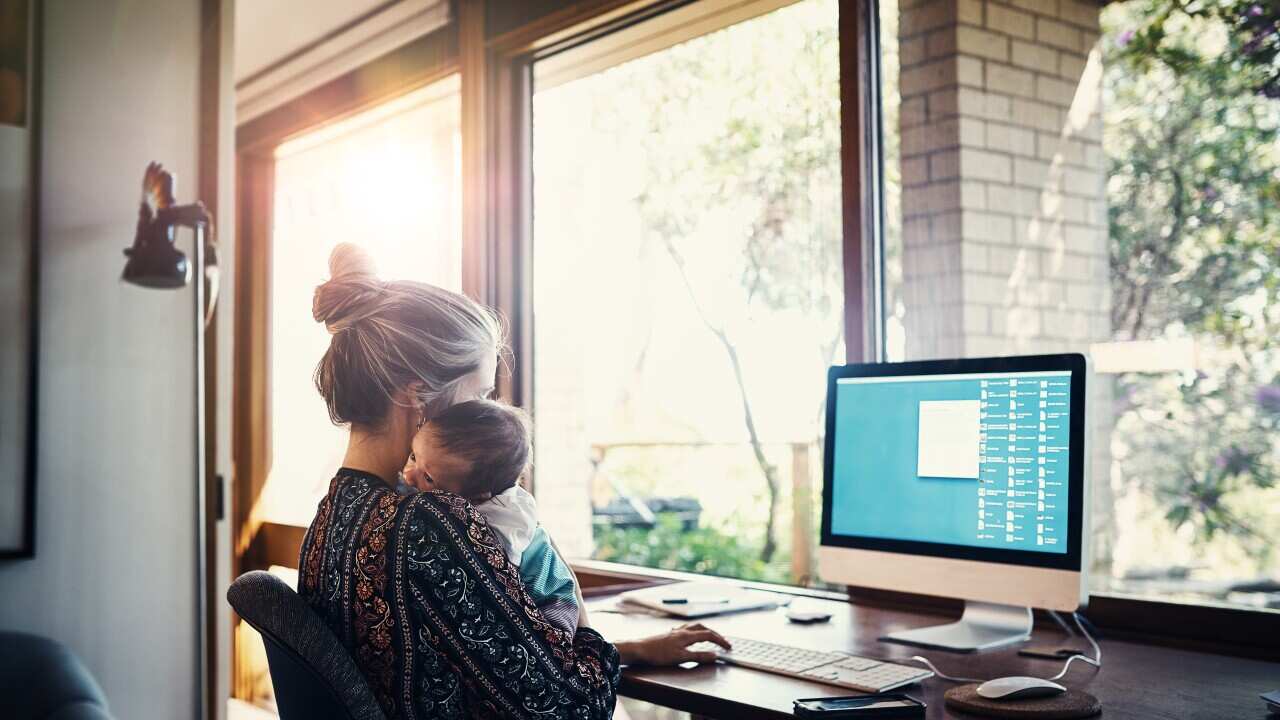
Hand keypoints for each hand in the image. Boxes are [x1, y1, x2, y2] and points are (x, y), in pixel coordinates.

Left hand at [615, 623, 731, 665]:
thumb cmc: (658, 655)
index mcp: (687, 635)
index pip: (709, 635)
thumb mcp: (681, 658)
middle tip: (723, 642)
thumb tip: (715, 655)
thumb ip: (699, 657)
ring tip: (710, 637)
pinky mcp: (668, 635)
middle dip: (715, 634)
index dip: (721, 641)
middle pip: (703, 628)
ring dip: (704, 631)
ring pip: (694, 627)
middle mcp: (682, 631)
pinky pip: (685, 630)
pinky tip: (690, 638)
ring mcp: (674, 632)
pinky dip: (693, 632)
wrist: (638, 649)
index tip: (729, 647)